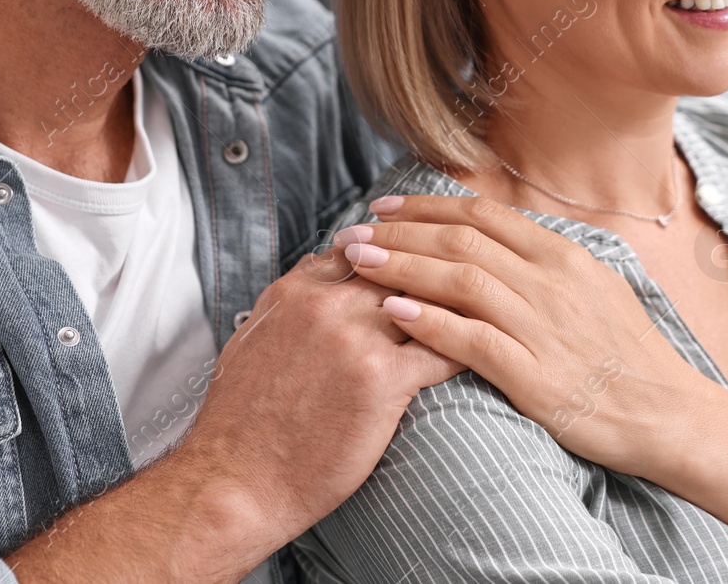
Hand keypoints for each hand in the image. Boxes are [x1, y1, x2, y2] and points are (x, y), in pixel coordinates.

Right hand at [5, 248, 460, 583]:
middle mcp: (327, 304)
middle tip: (473, 268)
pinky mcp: (382, 380)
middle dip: (435, 266)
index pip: (362, 248)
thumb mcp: (255, 338)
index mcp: (297, 290)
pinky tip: (488, 347)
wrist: (235, 480)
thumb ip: (295, 301)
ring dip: (459, 300)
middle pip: (401, 266)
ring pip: (427, 300)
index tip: (422, 250)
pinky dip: (467, 345)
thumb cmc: (242, 420)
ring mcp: (356, 339)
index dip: (396, 248)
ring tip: (492, 300)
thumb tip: (323, 272)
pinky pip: (442, 350)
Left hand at [338, 194, 727, 576]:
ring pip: (459, 279)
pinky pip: (472, 339)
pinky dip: (429, 322)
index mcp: (564, 256)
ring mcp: (544, 326)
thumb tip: (504, 240)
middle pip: (461, 239)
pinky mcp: (535, 374)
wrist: (671, 414)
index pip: (483, 215)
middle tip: (351, 232)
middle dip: (399, 231)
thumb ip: (548, 263)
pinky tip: (394, 312)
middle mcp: (551, 281)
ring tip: (358, 263)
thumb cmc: (631, 357)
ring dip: (402, 266)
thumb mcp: (597, 289)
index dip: (426, 206)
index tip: (384, 208)